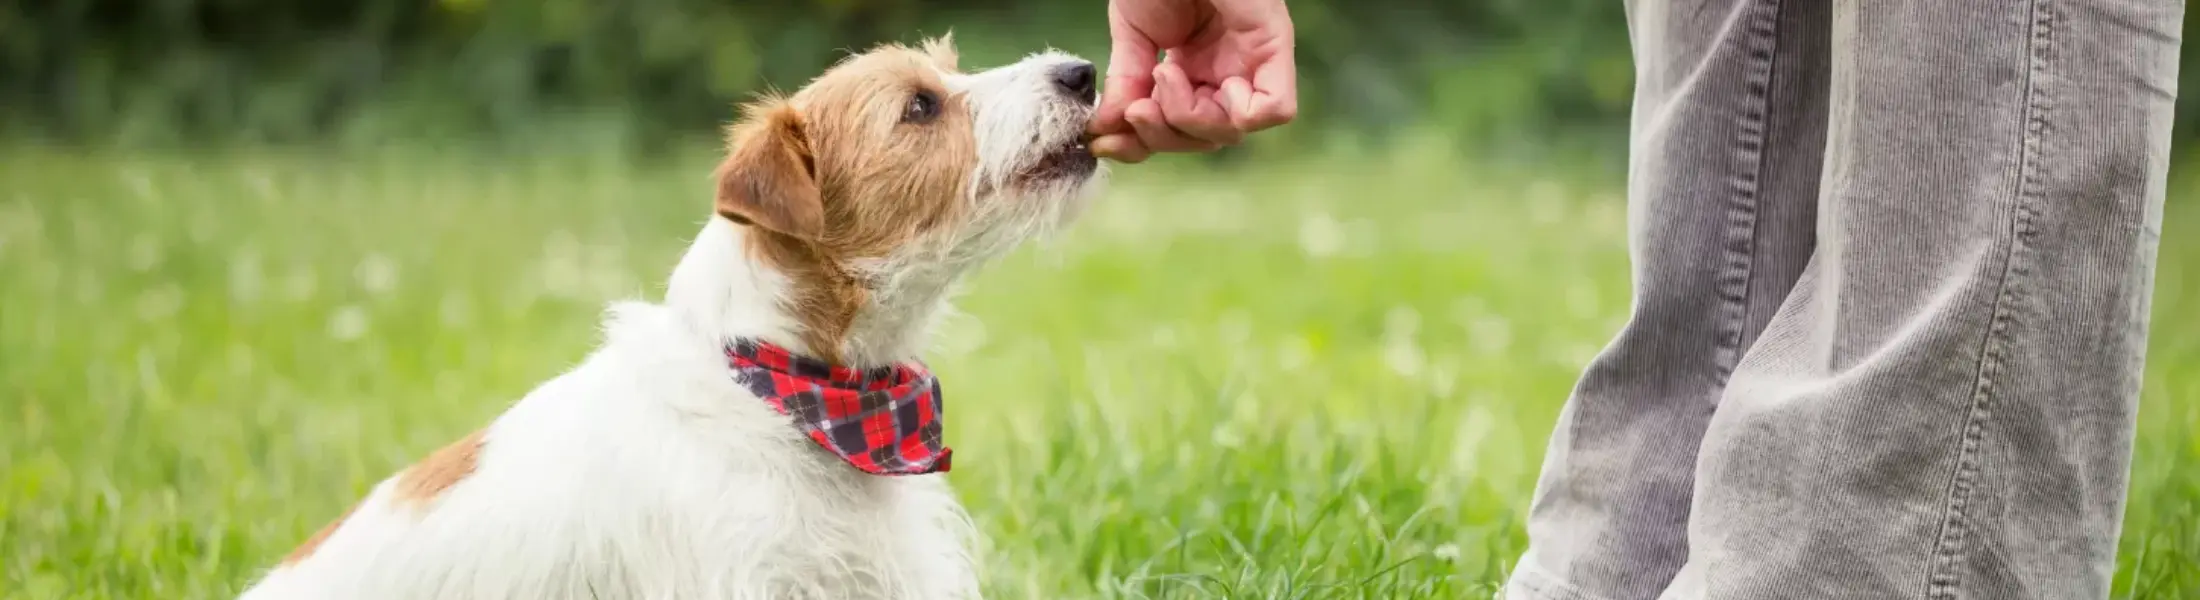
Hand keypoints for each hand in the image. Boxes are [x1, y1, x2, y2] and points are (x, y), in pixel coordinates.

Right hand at [1089, 0, 1297, 162]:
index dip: (1142, 143)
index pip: (1177, 130)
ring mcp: (1251, 61)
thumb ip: (1127, 84)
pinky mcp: (1274, 46)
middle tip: (1135, 108)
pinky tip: (1198, 82)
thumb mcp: (1132, 36)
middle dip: (1161, 135)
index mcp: (1194, 70)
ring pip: (1233, 132)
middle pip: (1203, 139)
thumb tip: (1104, 131)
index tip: (1103, 140)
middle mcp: (1225, 71)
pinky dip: (1235, 113)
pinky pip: (1276, 109)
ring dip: (1187, 118)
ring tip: (1163, 74)